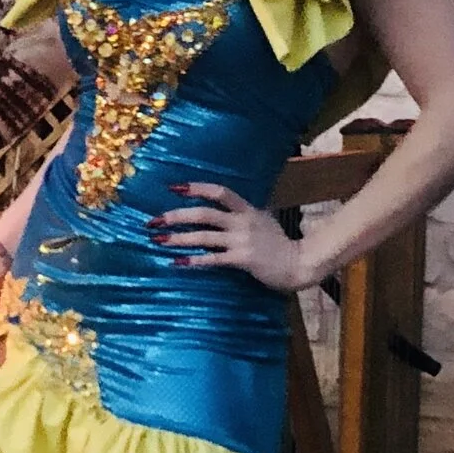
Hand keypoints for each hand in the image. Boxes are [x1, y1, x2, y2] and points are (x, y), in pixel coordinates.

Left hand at [153, 180, 308, 290]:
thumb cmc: (278, 244)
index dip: (196, 188)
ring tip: (158, 241)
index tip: (173, 188)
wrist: (300, 263)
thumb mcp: (262, 220)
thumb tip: (220, 209)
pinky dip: (193, 260)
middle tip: (153, 221)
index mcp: (247, 209)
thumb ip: (242, 214)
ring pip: (204, 236)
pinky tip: (177, 262)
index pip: (219, 192)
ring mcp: (242, 240)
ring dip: (178, 238)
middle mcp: (243, 221)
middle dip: (176, 216)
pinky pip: (213, 259)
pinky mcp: (242, 259)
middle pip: (204, 213)